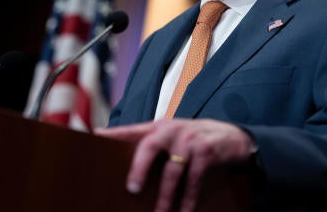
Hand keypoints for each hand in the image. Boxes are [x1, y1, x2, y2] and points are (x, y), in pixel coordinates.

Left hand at [95, 118, 255, 211]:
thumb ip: (152, 146)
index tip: (94, 137)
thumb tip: (129, 173)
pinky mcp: (205, 152)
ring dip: (165, 196)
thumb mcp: (173, 137)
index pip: (131, 130)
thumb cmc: (195, 140)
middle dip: (139, 167)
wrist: (232, 136)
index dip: (112, 134)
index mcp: (158, 127)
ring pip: (172, 172)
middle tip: (132, 188)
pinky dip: (188, 199)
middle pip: (149, 146)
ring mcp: (189, 140)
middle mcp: (171, 130)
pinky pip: (193, 180)